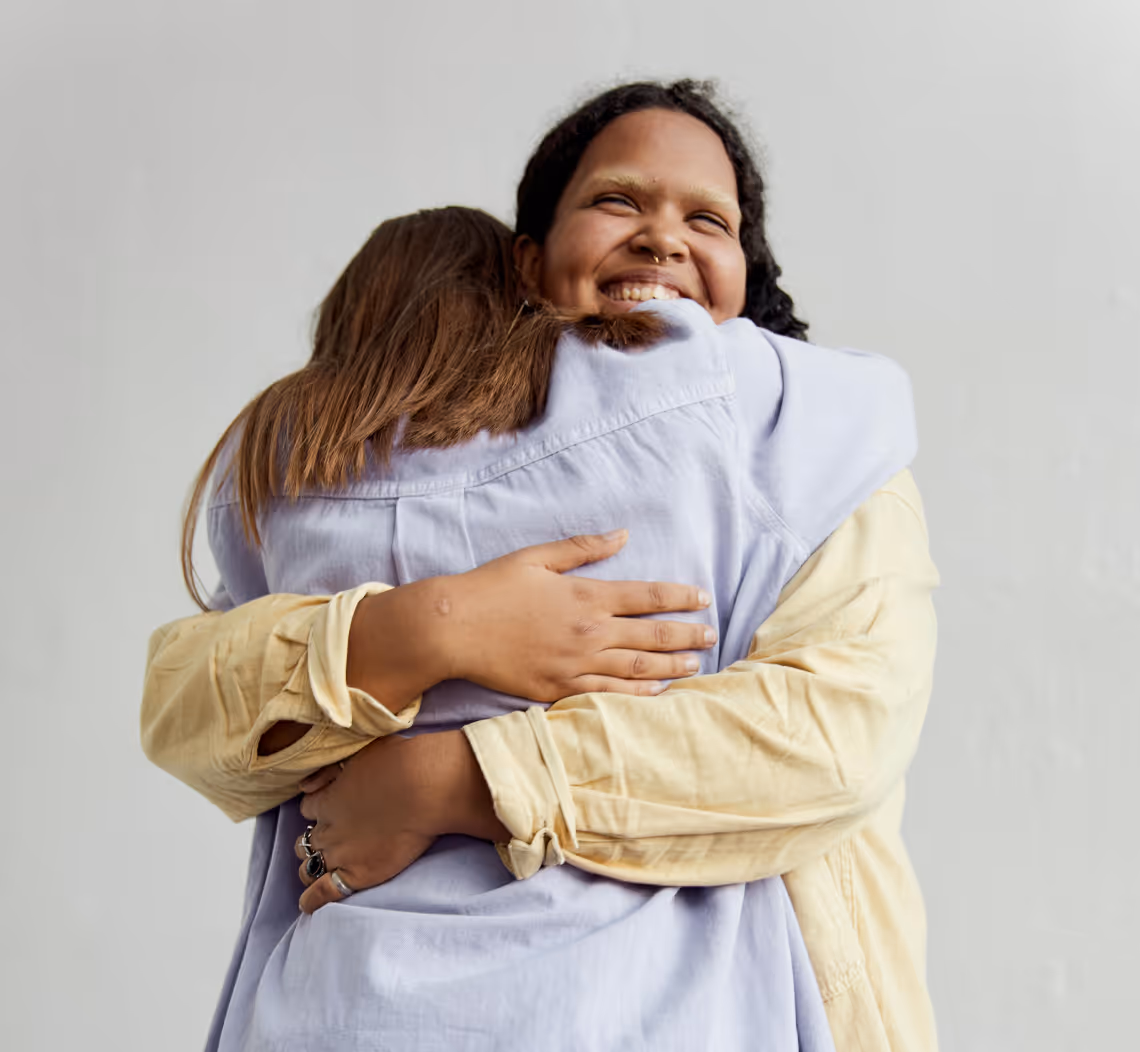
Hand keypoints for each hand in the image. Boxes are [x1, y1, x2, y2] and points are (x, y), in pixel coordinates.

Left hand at [296, 731, 503, 913]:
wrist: (425, 788)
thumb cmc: (401, 762)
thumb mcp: (361, 752)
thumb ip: (331, 769)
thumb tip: (306, 785)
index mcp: (328, 798)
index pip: (308, 807)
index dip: (317, 808)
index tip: (327, 807)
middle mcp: (329, 828)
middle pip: (305, 839)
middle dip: (313, 839)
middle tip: (328, 838)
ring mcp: (341, 854)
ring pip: (308, 867)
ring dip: (310, 867)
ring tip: (317, 870)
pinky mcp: (357, 875)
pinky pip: (323, 893)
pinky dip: (311, 900)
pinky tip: (308, 905)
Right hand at [428, 530, 714, 701]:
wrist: (453, 629)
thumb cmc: (492, 588)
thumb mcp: (537, 557)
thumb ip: (583, 547)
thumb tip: (623, 535)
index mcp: (586, 595)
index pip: (647, 596)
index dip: (680, 597)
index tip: (703, 598)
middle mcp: (589, 632)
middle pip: (652, 635)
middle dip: (687, 634)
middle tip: (711, 634)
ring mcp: (576, 664)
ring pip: (638, 668)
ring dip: (672, 666)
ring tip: (696, 665)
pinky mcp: (559, 688)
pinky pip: (608, 692)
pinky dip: (638, 693)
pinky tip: (657, 692)